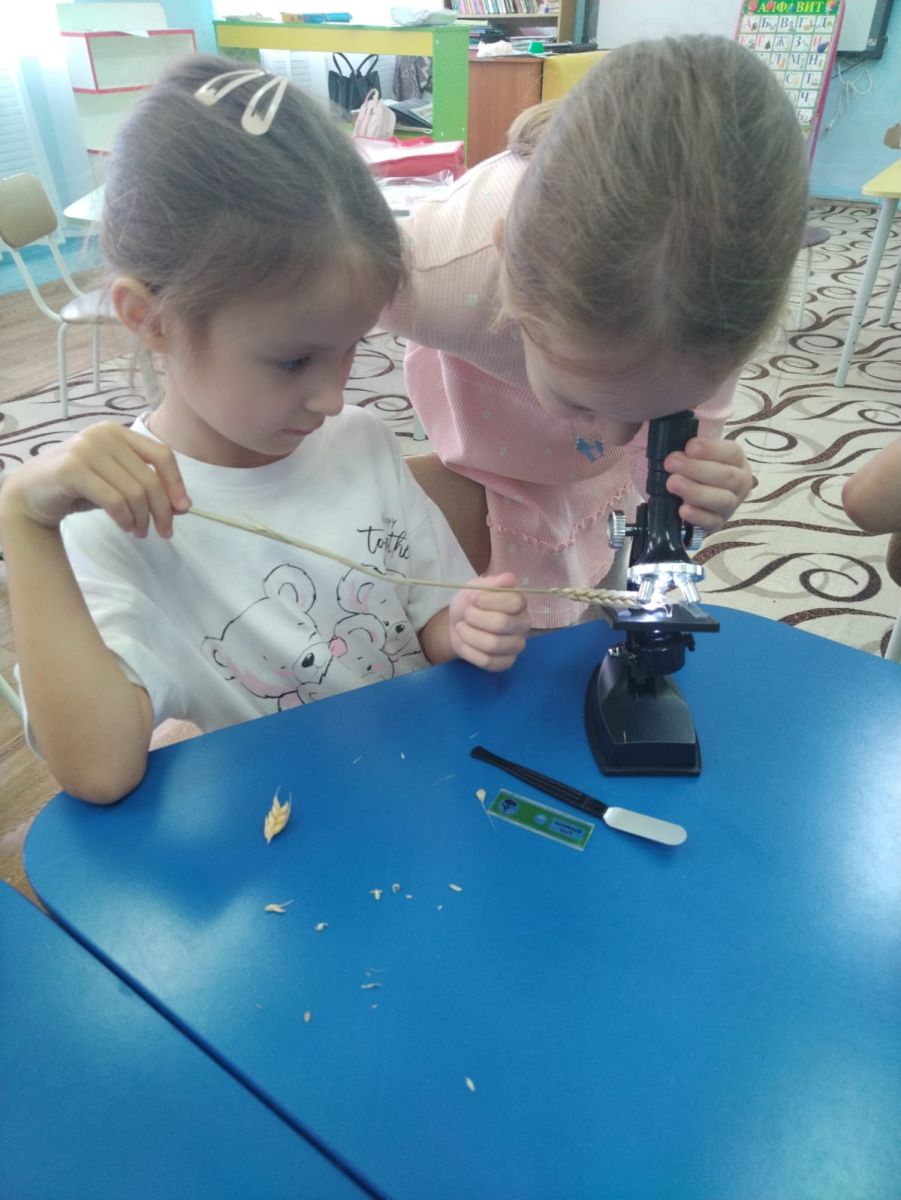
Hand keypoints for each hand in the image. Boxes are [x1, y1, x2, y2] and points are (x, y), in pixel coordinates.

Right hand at [0, 421, 189, 537]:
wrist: (30, 493)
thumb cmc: (79, 487)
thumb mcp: (117, 483)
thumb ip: (146, 486)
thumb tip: (183, 506)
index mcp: (118, 432)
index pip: (161, 454)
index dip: (176, 483)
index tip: (183, 509)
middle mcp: (104, 435)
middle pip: (150, 478)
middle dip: (163, 510)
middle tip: (165, 532)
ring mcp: (86, 449)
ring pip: (134, 492)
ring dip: (142, 518)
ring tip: (140, 532)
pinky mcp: (72, 470)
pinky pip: (113, 500)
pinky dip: (125, 519)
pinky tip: (125, 527)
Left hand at [449, 572, 529, 671]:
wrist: (458, 624)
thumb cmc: (471, 603)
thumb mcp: (476, 586)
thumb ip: (492, 583)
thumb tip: (510, 578)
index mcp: (520, 603)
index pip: (514, 602)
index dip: (489, 601)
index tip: (473, 598)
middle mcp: (523, 624)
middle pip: (502, 624)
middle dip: (476, 618)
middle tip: (466, 614)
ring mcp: (516, 645)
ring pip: (493, 644)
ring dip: (470, 635)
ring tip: (461, 628)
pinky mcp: (507, 662)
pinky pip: (489, 662)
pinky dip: (470, 652)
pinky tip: (464, 643)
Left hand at [663, 437, 751, 532]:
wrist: (673, 495)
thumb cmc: (682, 464)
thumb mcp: (680, 444)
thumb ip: (678, 429)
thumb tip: (669, 405)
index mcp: (734, 458)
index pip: (730, 452)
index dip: (711, 449)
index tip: (689, 446)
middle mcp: (738, 481)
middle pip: (727, 477)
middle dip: (698, 469)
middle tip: (671, 462)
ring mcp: (729, 505)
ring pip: (721, 500)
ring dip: (696, 491)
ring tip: (672, 483)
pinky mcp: (716, 524)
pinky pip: (712, 523)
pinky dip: (697, 517)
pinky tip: (682, 510)